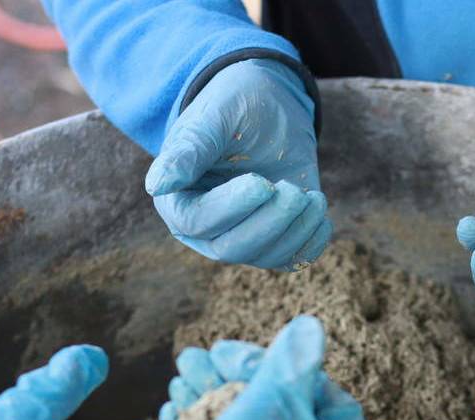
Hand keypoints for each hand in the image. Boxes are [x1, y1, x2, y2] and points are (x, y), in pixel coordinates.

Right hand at [138, 316, 368, 419]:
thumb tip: (313, 328)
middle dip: (237, 379)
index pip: (328, 399)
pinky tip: (173, 408)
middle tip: (199, 357)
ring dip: (212, 396)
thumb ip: (292, 365)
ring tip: (180, 374)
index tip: (241, 354)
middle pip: (283, 414)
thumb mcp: (273, 409)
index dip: (288, 367)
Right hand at [144, 59, 330, 270]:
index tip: (263, 182)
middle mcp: (205, 228)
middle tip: (293, 190)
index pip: (197, 221)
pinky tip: (317, 209)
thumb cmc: (232, 106)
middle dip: (270, 223)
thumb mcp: (212, 119)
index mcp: (178, 198)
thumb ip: (187, 152)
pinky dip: (312, 240)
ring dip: (296, 229)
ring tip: (311, 195)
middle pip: (232, 248)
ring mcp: (241, 236)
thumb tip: (156, 186)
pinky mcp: (274, 239)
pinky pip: (293, 259)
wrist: (268, 105)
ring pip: (265, 256)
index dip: (231, 207)